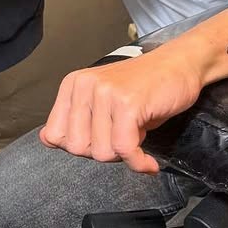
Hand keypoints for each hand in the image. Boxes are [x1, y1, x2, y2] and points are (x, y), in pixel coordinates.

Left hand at [39, 49, 202, 173]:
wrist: (180, 64)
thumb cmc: (144, 87)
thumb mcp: (102, 101)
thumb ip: (76, 119)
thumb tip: (47, 139)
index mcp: (73, 85)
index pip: (55, 136)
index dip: (82, 147)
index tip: (103, 140)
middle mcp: (85, 86)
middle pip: (78, 148)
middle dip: (104, 152)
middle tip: (124, 138)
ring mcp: (105, 93)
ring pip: (102, 152)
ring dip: (124, 155)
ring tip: (137, 135)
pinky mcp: (127, 104)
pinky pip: (125, 150)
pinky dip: (139, 163)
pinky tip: (148, 162)